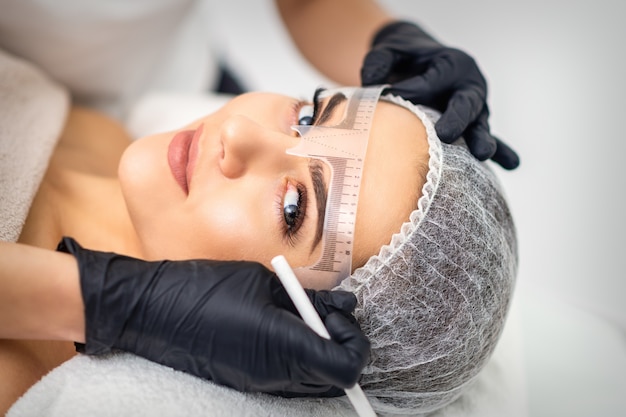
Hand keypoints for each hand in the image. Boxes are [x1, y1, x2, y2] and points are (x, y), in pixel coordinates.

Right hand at [58, 237, 368, 395]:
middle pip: (337, 381)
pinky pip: (292, 381)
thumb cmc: (206, 288)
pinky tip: (285, 328)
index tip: (340, 314)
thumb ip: (312, 298)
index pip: (347, 367)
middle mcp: (277, 375)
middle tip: (327, 314)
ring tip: (303, 318)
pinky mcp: (249, 383)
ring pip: (316, 383)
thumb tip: (348, 304)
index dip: (355, 342)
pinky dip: (302, 359)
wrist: (153, 311)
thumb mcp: (265, 282)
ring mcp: (262, 384)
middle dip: (343, 347)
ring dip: (323, 354)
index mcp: (284, 346)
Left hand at [361, 21, 518, 169]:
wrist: (417, 65)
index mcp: (452, 64)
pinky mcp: (474, 128)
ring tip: (484, 154)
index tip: (391, 99)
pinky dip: (502, 152)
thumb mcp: (390, 51)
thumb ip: (379, 59)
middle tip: (445, 135)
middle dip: (457, 120)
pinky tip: (512, 164)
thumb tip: (371, 79)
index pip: (432, 83)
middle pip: (466, 104)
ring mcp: (475, 110)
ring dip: (482, 140)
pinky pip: (487, 139)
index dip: (412, 92)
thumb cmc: (404, 60)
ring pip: (480, 125)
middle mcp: (469, 86)